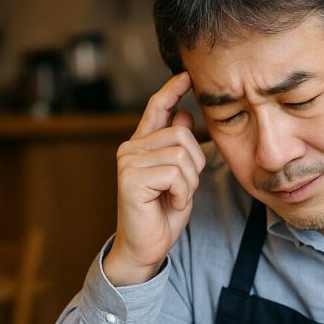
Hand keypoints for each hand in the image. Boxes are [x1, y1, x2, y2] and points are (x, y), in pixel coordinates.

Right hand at [104, 72, 204, 285]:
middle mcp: (130, 149)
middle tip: (183, 189)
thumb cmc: (162, 214)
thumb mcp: (179, 177)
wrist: (146, 247)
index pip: (156, 109)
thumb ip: (179, 149)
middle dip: (194, 165)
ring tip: (175, 197)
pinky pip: (175, 173)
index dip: (172, 91)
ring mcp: (128, 162)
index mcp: (141, 145)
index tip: (186, 76)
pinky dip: (182, 192)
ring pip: (181, 155)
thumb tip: (184, 116)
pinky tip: (169, 203)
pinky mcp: (131, 178)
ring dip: (189, 182)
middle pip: (182, 135)